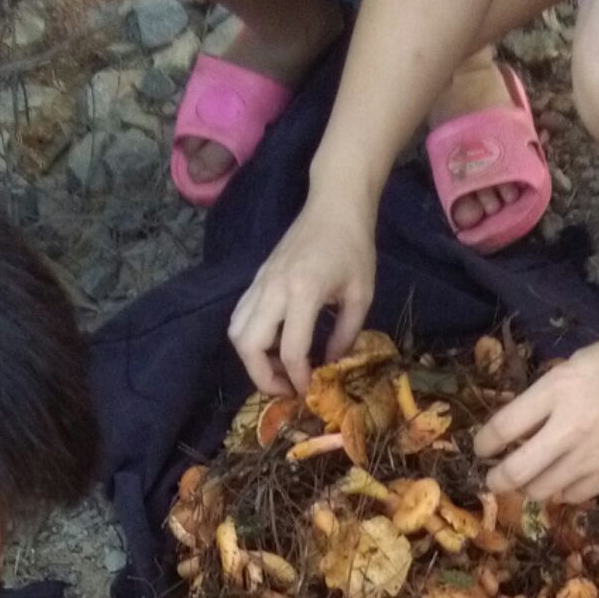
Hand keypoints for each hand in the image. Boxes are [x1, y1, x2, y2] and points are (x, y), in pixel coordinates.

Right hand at [229, 195, 379, 396]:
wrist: (334, 205)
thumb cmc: (354, 248)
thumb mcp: (361, 296)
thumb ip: (346, 336)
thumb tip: (330, 366)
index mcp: (303, 291)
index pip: (290, 350)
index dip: (299, 379)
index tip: (309, 392)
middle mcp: (273, 287)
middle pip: (248, 344)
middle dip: (263, 376)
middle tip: (287, 388)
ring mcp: (260, 282)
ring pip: (236, 331)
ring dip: (252, 358)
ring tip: (280, 368)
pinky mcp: (257, 279)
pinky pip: (241, 316)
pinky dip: (251, 338)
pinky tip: (275, 345)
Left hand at [475, 330, 598, 502]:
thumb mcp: (577, 364)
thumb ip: (547, 394)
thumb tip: (520, 423)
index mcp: (557, 390)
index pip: (502, 428)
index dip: (484, 443)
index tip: (482, 447)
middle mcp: (569, 428)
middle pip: (515, 472)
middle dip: (496, 479)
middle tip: (494, 477)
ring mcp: (591, 457)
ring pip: (541, 491)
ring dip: (528, 487)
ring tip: (530, 479)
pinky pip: (572, 496)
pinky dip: (561, 491)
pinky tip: (564, 478)